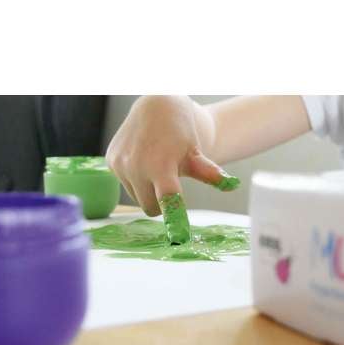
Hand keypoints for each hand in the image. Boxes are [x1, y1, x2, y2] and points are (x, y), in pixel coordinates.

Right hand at [106, 95, 224, 215]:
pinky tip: (143, 159)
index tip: (179, 237)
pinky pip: (125, 183)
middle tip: (169, 183)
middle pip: (150, 207)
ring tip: (155, 166)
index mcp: (160, 165)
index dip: (174, 219)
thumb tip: (232, 185)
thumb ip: (209, 172)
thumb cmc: (181, 134)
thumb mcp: (196, 154)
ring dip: (147, 189)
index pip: (168, 201)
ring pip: (137, 197)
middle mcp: (136, 166)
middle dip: (160, 202)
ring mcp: (120, 164)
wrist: (156, 107)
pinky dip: (135, 178)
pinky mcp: (111, 161)